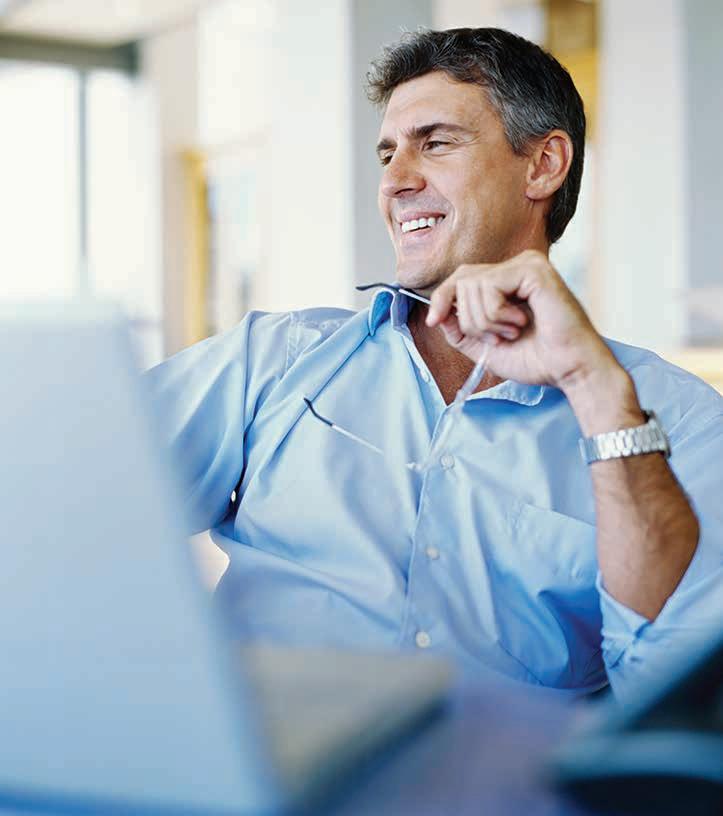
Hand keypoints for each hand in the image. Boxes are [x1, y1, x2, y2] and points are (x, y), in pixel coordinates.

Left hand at [425, 250, 624, 392]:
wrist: (568, 369)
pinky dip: (497, 314)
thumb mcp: (484, 346)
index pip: (461, 277)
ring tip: (512, 332)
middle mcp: (517, 266)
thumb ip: (460, 330)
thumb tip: (436, 313)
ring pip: (472, 285)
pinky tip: (520, 323)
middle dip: (469, 319)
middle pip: (462, 280)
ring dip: (486, 321)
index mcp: (508, 280)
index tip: (433, 320)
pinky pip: (489, 286)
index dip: (442, 298)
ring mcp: (526, 264)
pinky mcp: (533, 269)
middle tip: (497, 338)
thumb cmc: (536, 359)